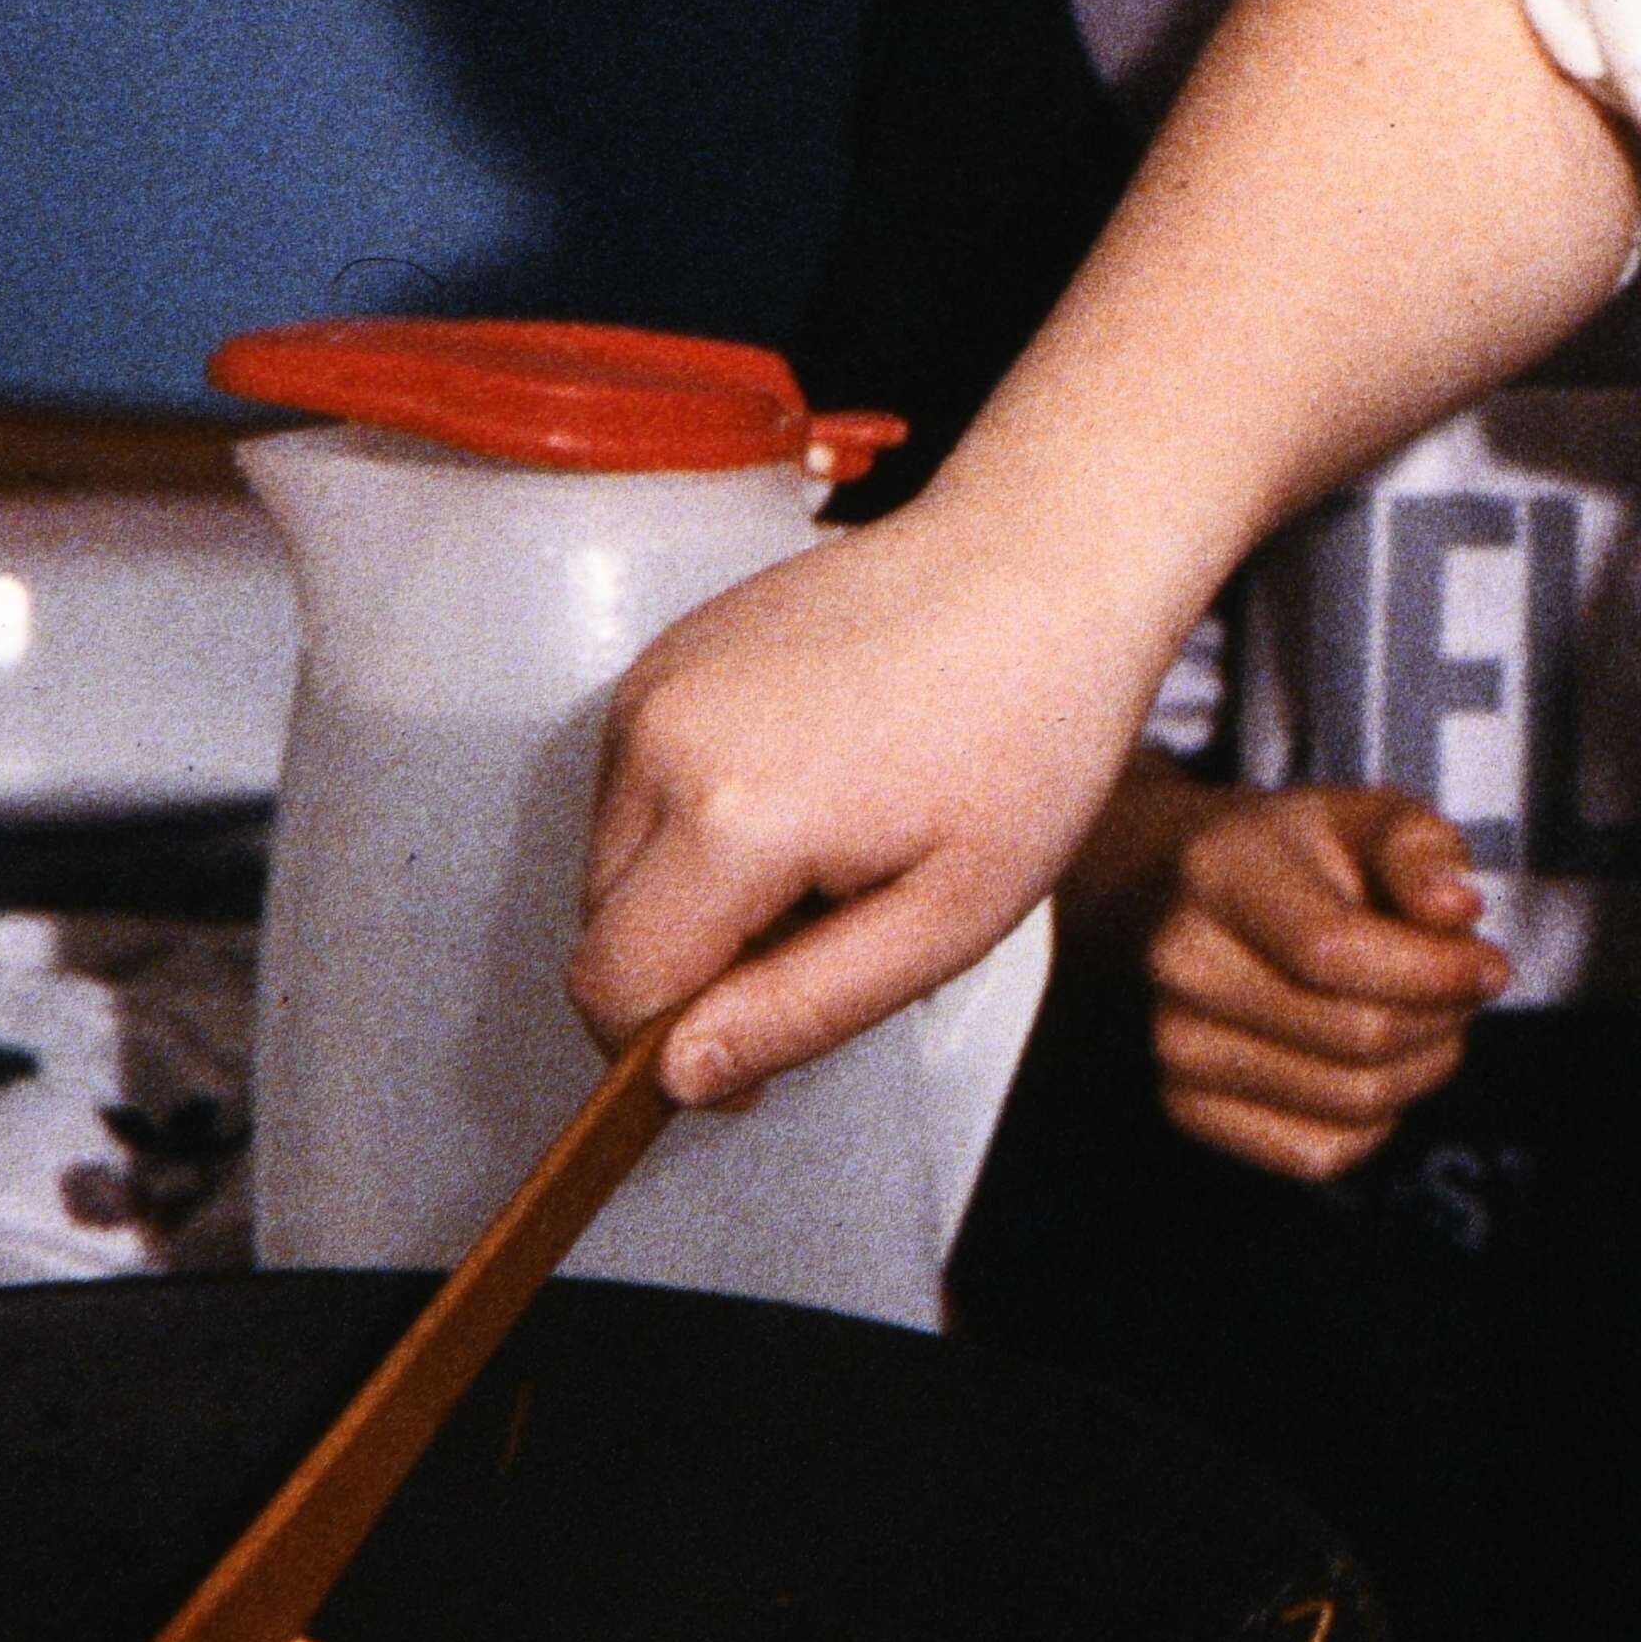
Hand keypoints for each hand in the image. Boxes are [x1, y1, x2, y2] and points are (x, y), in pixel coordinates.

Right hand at [574, 506, 1187, 1107]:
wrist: (1037, 563)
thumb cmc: (1027, 737)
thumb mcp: (949, 918)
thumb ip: (800, 1008)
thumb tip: (676, 1078)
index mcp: (729, 816)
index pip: (613, 989)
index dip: (671, 1050)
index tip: (762, 1048)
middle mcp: (660, 740)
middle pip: (603, 928)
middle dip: (692, 966)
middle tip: (833, 927)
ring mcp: (651, 685)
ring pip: (611, 860)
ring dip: (694, 892)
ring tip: (832, 848)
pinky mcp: (661, 655)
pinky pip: (634, 786)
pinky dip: (694, 819)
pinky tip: (809, 785)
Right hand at [1139, 786, 1509, 1183]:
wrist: (1211, 900)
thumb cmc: (1311, 860)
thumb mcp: (1374, 817)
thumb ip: (1422, 849)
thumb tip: (1454, 909)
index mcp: (1222, 873)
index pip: (1332, 950)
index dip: (1432, 971)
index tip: (1490, 965)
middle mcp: (1182, 963)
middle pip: (1356, 1036)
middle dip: (1441, 1017)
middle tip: (1462, 988)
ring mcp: (1177, 1044)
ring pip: (1351, 1102)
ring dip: (1422, 1067)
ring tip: (1424, 1017)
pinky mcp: (1188, 1108)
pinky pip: (1322, 1153)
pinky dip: (1377, 1119)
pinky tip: (1375, 1063)